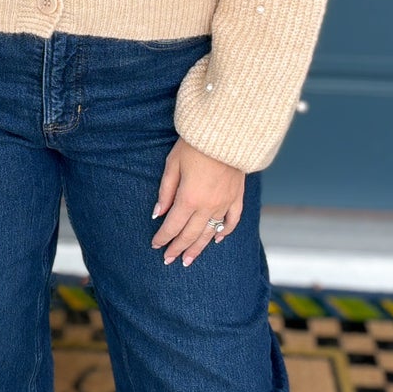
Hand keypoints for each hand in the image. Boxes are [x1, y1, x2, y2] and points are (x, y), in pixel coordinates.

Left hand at [151, 138, 244, 266]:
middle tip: (168, 260)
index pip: (172, 226)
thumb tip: (158, 213)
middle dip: (177, 248)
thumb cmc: (195, 144)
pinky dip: (224, 232)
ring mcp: (224, 203)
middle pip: (190, 234)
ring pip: (210, 232)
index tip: (155, 245)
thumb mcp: (173, 164)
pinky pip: (232, 220)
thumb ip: (165, 191)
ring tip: (188, 260)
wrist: (227, 132)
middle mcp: (207, 206)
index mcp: (189, 198)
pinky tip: (216, 239)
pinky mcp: (236, 197)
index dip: (163, 237)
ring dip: (198, 248)